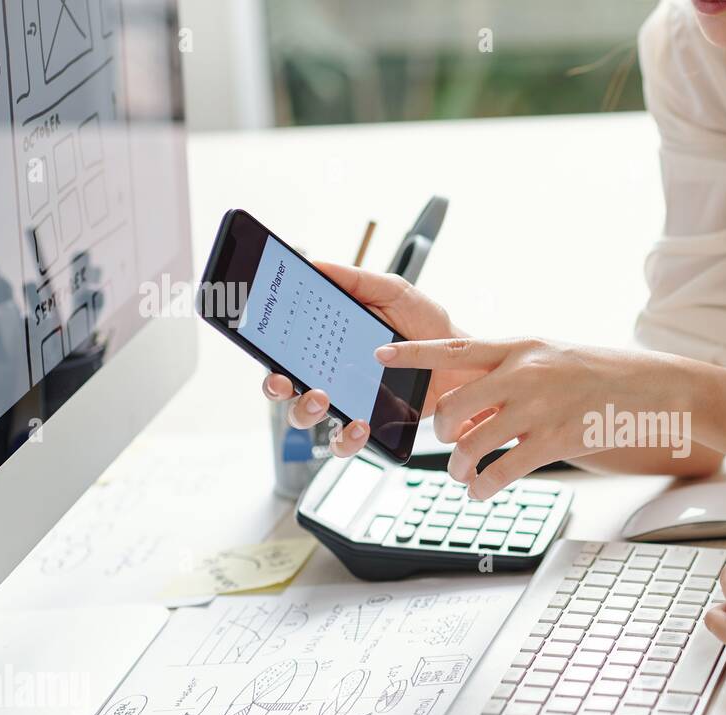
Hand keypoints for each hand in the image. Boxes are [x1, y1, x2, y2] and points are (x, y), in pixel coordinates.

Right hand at [259, 262, 478, 457]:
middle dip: (275, 385)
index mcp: (329, 340)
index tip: (262, 342)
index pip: (285, 345)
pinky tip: (359, 424)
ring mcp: (351, 401)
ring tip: (321, 399)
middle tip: (286, 379)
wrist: (463, 361)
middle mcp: (333, 373)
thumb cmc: (426, 326)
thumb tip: (314, 264)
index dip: (265, 346)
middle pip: (284, 384)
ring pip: (307, 416)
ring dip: (304, 411)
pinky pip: (346, 440)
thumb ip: (355, 280)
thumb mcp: (393, 292)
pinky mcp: (373, 425)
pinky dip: (345, 438)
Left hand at [375, 337, 682, 497]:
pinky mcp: (555, 441)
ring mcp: (538, 407)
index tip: (379, 356)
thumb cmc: (604, 371)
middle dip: (441, 435)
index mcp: (520, 346)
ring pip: (472, 444)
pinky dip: (483, 488)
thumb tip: (476, 393)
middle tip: (449, 446)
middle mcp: (524, 373)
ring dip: (459, 468)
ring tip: (463, 476)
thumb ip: (513, 368)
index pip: (453, 349)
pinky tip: (482, 492)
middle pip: (453, 408)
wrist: (655, 388)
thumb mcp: (553, 354)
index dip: (413, 355)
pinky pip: (501, 471)